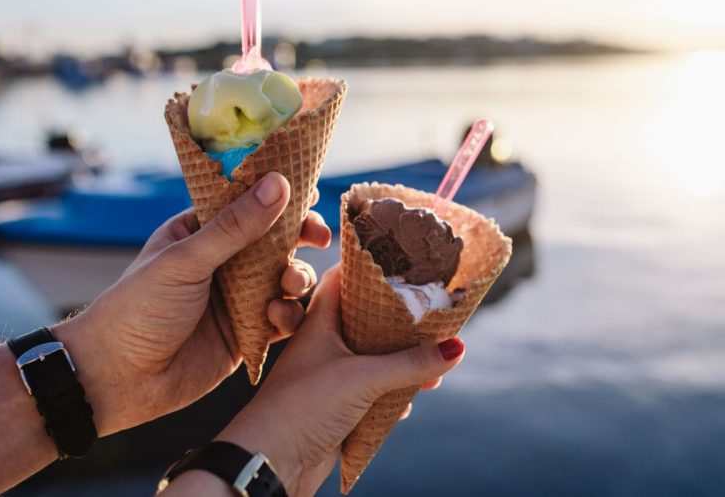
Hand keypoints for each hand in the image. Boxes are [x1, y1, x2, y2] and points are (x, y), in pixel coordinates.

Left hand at [57, 172, 330, 435]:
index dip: (280, 197)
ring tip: (289, 284)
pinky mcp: (247, 333)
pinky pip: (283, 318)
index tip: (313, 193)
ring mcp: (237, 298)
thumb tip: (278, 183)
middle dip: (300, 237)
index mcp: (201, 233)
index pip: (247, 203)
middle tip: (318, 238)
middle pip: (275, 240)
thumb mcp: (186, 261)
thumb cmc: (138, 309)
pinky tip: (276, 319)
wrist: (118, 381)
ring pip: (285, 278)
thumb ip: (235, 226)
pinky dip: (288, 316)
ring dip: (295, 278)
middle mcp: (223, 262)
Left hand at [216, 266, 465, 496]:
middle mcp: (324, 345)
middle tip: (434, 317)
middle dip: (400, 323)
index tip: (403, 261)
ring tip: (435, 364)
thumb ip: (410, 363)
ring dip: (402, 363)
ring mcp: (330, 376)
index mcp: (319, 322)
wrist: (268, 464)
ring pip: (374, 359)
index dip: (370, 268)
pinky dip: (392, 395)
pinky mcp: (337, 407)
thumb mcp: (362, 379)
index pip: (343, 279)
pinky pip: (372, 392)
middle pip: (368, 320)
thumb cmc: (301, 408)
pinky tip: (408, 402)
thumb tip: (456, 347)